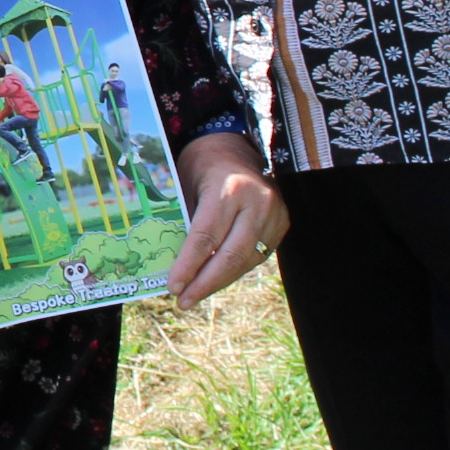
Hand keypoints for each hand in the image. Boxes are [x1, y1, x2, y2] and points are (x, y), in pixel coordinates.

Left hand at [164, 129, 285, 310]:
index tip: (173, 288)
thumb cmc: (203, 164)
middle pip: (230, 256)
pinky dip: (232, 270)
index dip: (189, 266)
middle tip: (182, 302)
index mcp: (229, 188)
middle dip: (204, 284)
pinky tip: (213, 279)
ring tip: (194, 295)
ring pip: (245, 261)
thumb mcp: (186, 184)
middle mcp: (257, 202)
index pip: (206, 237)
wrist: (238, 147)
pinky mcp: (282, 224)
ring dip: (218, 282)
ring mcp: (274, 214)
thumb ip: (183, 220)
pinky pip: (255, 256)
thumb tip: (167, 263)